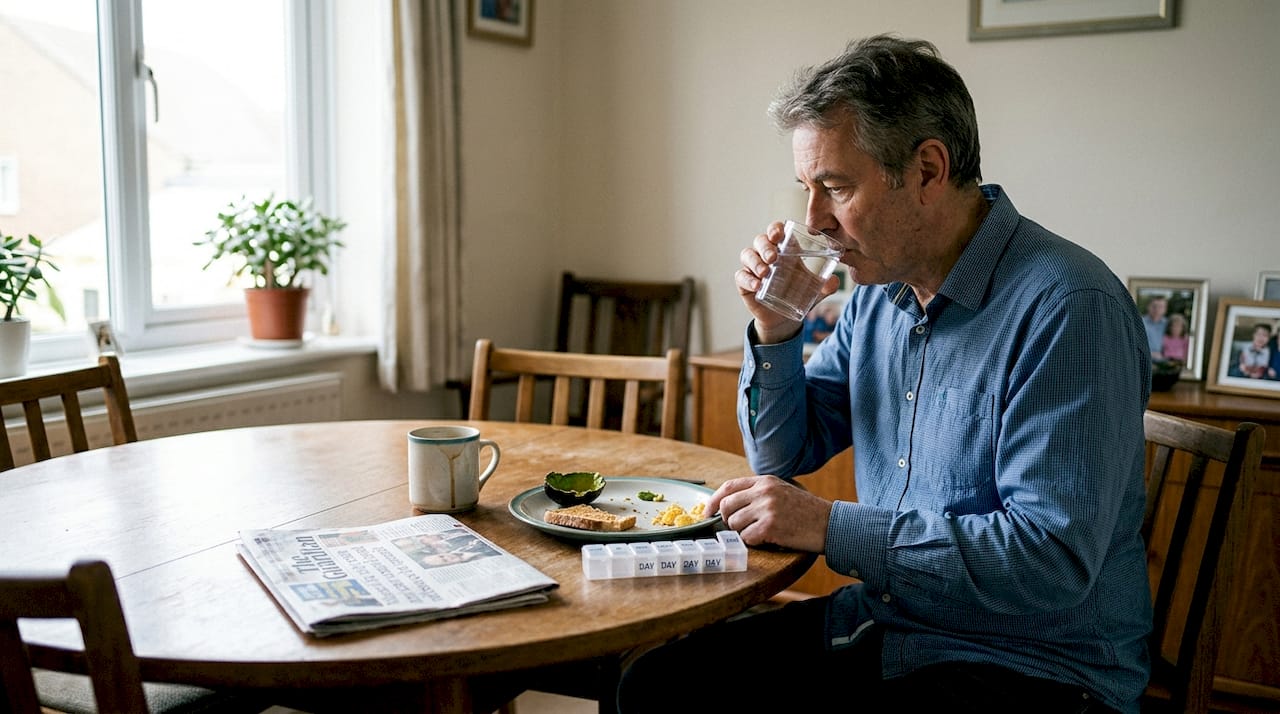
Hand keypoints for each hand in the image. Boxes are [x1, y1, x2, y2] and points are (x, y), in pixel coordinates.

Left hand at [708, 475, 831, 551]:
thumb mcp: (782, 491)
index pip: (728, 486)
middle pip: (727, 506)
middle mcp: (764, 491)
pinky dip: (753, 542)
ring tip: (759, 533)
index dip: (713, 501)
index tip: (708, 513)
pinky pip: (747, 538)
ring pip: (734, 524)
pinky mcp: (770, 526)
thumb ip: (758, 492)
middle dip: (727, 520)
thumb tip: (729, 503)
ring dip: (742, 533)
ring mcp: (767, 508)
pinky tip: (768, 539)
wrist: (830, 524)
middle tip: (738, 528)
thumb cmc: (806, 511)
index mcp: (765, 481)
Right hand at [735, 222, 838, 343]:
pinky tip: (757, 286)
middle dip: (765, 246)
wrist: (783, 317)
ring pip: (747, 255)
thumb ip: (826, 285)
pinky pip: (741, 276)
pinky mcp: (744, 282)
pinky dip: (748, 279)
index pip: (776, 231)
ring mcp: (753, 267)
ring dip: (755, 261)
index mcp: (784, 249)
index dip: (775, 229)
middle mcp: (766, 254)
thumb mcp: (814, 290)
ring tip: (765, 273)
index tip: (779, 235)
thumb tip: (834, 281)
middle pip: (760, 240)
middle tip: (773, 257)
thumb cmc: (798, 294)